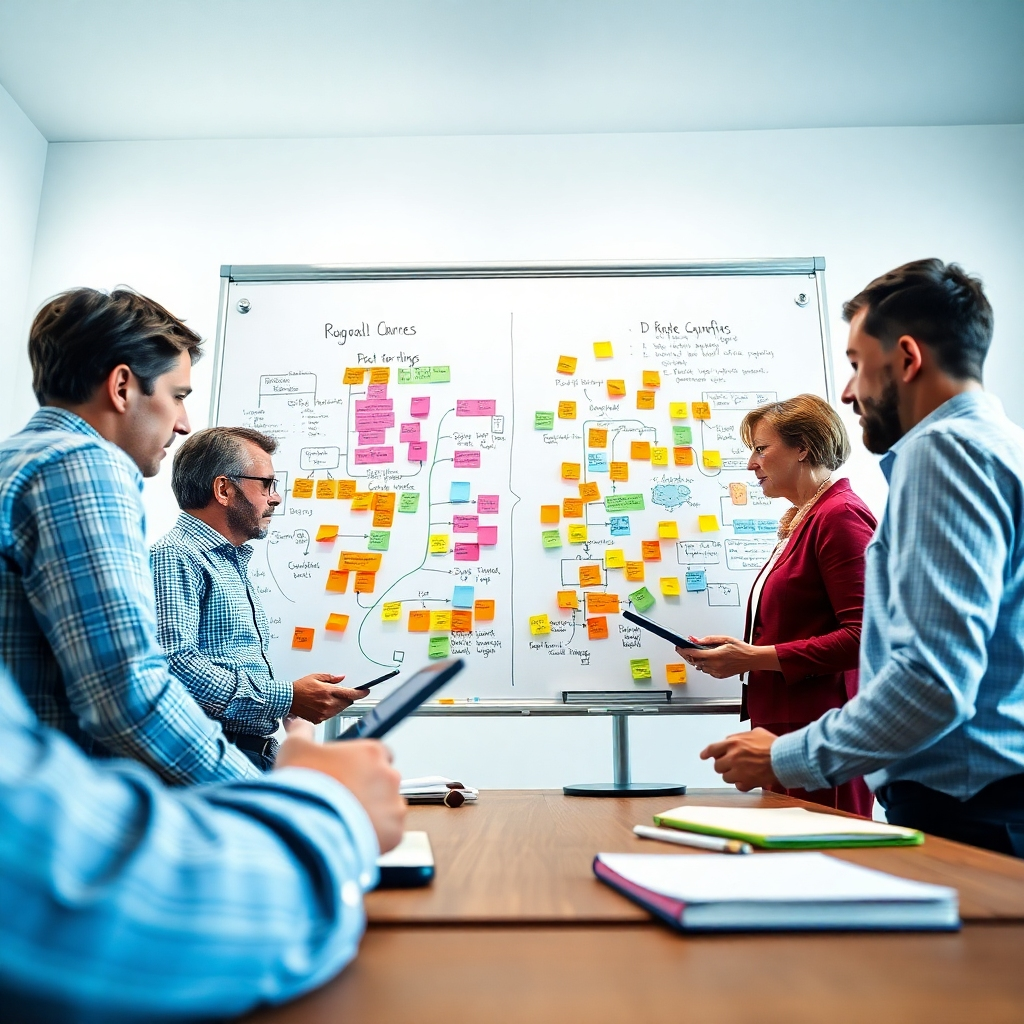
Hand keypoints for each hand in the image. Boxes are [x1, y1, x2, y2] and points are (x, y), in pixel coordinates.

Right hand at [276, 735, 405, 851]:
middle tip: (340, 799)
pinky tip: (350, 834)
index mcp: (371, 752)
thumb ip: (301, 732)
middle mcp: (388, 776)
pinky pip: (388, 833)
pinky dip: (373, 835)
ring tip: (343, 820)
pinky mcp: (394, 833)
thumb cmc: (305, 789)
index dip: (359, 765)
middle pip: (382, 781)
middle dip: (366, 790)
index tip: (345, 774)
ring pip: (387, 808)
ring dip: (370, 813)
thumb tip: (297, 723)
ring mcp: (393, 805)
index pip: (377, 753)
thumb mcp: (294, 750)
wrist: (307, 829)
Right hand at [289, 673, 370, 723]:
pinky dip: (332, 710)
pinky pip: (332, 715)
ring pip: (340, 709)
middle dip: (348, 698)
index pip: (350, 693)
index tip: (366, 691)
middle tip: (342, 693)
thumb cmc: (299, 688)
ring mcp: (324, 713)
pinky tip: (324, 705)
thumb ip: (331, 678)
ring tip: (330, 698)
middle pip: (347, 702)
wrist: (287, 700)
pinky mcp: (319, 720)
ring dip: (340, 704)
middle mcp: (327, 703)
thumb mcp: (315, 677)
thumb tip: (342, 678)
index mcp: (328, 691)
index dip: (360, 693)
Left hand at [676, 636, 780, 678]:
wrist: (752, 659)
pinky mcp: (719, 676)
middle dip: (687, 655)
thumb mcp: (724, 639)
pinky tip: (706, 659)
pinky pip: (707, 671)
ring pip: (700, 667)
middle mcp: (715, 666)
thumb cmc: (741, 648)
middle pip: (694, 662)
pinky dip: (704, 665)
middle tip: (682, 649)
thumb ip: (708, 640)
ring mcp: (717, 672)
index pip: (694, 654)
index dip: (684, 650)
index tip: (679, 647)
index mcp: (715, 655)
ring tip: (695, 653)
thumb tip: (695, 639)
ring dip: (696, 660)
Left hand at [700, 728, 779, 790]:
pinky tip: (750, 779)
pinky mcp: (747, 782)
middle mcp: (733, 757)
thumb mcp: (755, 733)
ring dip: (733, 775)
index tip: (704, 756)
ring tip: (745, 771)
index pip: (712, 749)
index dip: (706, 753)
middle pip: (717, 766)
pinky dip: (743, 784)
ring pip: (726, 777)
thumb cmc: (773, 745)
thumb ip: (740, 736)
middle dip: (723, 766)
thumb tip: (733, 739)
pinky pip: (739, 786)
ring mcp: (739, 770)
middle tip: (732, 764)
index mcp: (733, 743)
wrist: (786, 757)